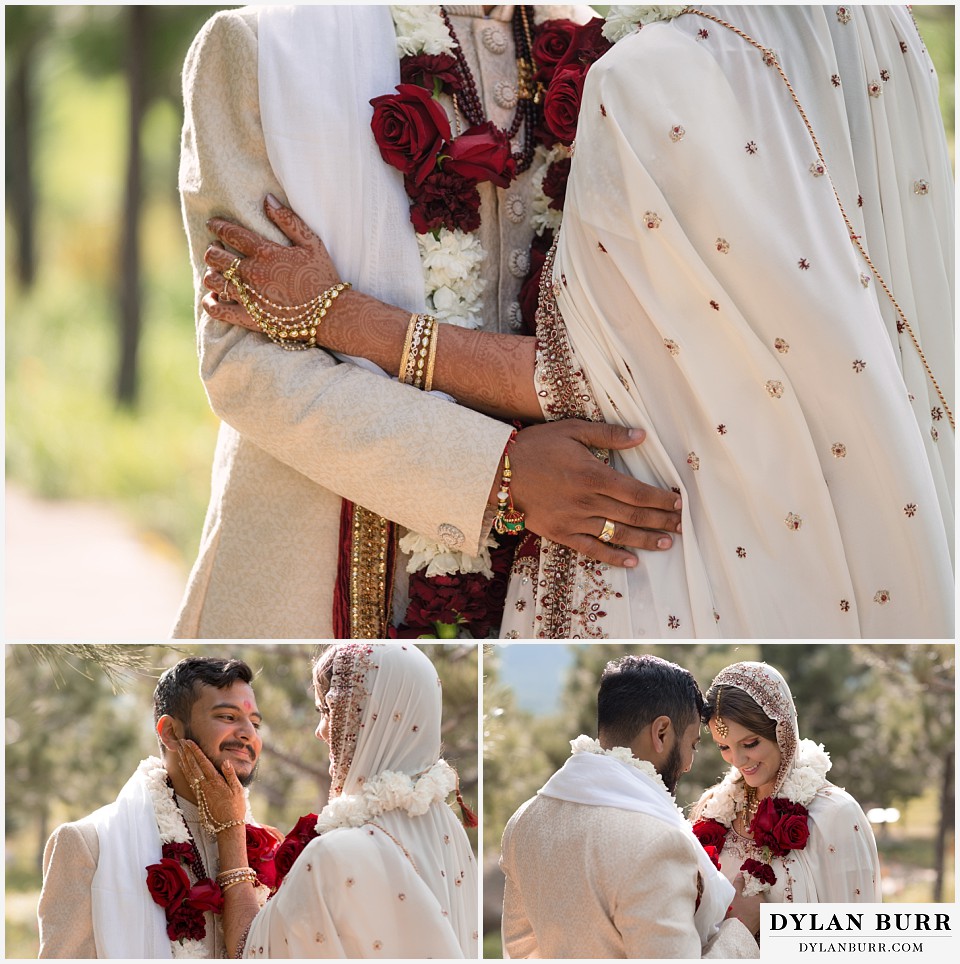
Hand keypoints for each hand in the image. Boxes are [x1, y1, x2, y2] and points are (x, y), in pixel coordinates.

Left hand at [177, 740, 246, 826]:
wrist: (227, 826)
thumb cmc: (236, 807)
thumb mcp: (238, 790)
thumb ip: (231, 776)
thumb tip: (225, 762)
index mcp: (215, 782)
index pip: (203, 763)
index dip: (195, 752)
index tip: (189, 742)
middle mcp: (205, 785)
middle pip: (193, 766)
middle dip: (186, 753)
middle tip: (180, 741)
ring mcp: (201, 791)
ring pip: (189, 772)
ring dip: (183, 760)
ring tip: (179, 750)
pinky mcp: (199, 796)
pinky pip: (190, 780)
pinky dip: (185, 771)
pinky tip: (183, 765)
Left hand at [201, 195, 338, 335]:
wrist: (330, 314)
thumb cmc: (322, 276)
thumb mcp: (312, 243)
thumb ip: (288, 220)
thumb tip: (267, 199)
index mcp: (265, 252)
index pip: (231, 233)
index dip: (218, 226)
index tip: (213, 224)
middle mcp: (252, 273)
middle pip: (216, 257)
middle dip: (212, 250)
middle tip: (215, 250)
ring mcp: (249, 297)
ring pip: (213, 281)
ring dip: (211, 274)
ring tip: (216, 273)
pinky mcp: (249, 318)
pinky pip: (219, 311)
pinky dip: (210, 303)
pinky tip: (213, 298)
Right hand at [508, 420, 681, 566]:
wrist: (499, 472)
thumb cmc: (536, 447)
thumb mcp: (572, 430)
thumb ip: (608, 435)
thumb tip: (641, 435)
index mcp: (593, 476)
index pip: (636, 492)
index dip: (660, 499)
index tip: (678, 502)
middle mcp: (588, 502)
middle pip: (633, 514)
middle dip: (660, 520)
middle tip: (682, 525)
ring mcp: (574, 520)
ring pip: (617, 533)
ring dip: (645, 539)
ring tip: (666, 542)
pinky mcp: (561, 533)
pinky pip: (592, 549)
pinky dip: (613, 556)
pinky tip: (632, 561)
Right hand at [728, 874, 760, 936]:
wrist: (736, 932)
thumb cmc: (736, 912)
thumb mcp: (735, 895)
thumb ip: (739, 884)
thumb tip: (741, 874)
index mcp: (761, 900)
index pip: (758, 888)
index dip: (751, 884)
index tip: (745, 883)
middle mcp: (764, 908)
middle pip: (759, 897)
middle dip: (751, 894)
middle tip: (742, 892)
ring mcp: (762, 917)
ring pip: (758, 906)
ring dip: (751, 903)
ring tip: (741, 902)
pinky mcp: (759, 924)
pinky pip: (757, 913)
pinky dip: (751, 910)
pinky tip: (743, 910)